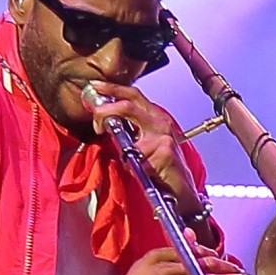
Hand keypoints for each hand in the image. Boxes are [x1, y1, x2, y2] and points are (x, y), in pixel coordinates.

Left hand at [84, 79, 201, 218]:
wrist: (180, 189)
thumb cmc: (161, 167)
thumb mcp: (144, 142)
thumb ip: (129, 129)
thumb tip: (105, 121)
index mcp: (155, 116)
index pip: (133, 94)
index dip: (113, 88)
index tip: (95, 86)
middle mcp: (161, 122)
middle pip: (128, 106)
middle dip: (106, 111)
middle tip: (96, 122)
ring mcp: (164, 137)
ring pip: (129, 139)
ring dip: (124, 154)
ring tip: (131, 163)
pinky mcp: (165, 153)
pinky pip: (136, 159)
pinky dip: (134, 168)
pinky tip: (145, 173)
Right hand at [99, 245, 249, 274]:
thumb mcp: (144, 266)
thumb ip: (169, 253)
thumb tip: (190, 235)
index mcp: (158, 258)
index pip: (191, 251)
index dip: (209, 254)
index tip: (220, 259)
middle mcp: (167, 273)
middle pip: (204, 265)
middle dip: (226, 266)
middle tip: (239, 271)